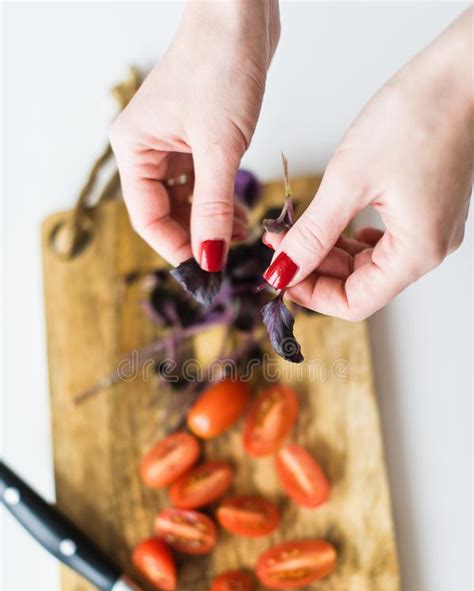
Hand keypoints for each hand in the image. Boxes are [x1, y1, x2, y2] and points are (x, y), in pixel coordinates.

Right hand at [110, 0, 279, 269]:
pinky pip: (201, 181)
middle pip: (165, 212)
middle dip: (196, 235)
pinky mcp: (195, 136)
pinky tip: (240, 210)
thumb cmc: (219, 65)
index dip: (175, 247)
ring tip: (241, 233)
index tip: (206, 270)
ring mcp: (170, 142)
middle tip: (227, 255)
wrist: (240, 14)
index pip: (147, 217)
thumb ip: (213, 207)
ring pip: (185, 199)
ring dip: (211, 220)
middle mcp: (146, 148)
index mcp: (133, 149)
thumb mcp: (218, 147)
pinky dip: (219, 199)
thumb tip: (209, 258)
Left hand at [263, 9, 472, 319]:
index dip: (312, 295)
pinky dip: (348, 236)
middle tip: (277, 245)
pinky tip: (329, 222)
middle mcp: (429, 249)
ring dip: (328, 250)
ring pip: (368, 263)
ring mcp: (430, 231)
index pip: (356, 303)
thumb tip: (284, 271)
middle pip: (361, 284)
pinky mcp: (426, 211)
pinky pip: (382, 241)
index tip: (279, 275)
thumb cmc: (417, 116)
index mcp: (417, 252)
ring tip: (293, 229)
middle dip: (314, 268)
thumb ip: (313, 234)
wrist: (462, 73)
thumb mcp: (349, 180)